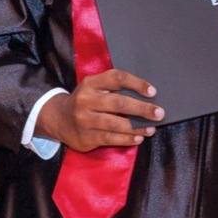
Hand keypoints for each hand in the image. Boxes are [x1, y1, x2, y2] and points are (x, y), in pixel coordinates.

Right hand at [36, 68, 163, 151]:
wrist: (58, 119)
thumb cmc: (86, 102)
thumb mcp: (94, 88)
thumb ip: (113, 89)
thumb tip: (147, 97)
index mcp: (90, 83)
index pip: (116, 78)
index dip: (136, 83)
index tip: (153, 91)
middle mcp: (86, 100)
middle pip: (119, 103)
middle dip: (142, 108)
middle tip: (159, 113)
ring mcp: (84, 120)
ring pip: (116, 123)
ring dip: (137, 127)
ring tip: (152, 128)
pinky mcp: (85, 137)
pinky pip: (110, 138)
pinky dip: (126, 139)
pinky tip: (138, 138)